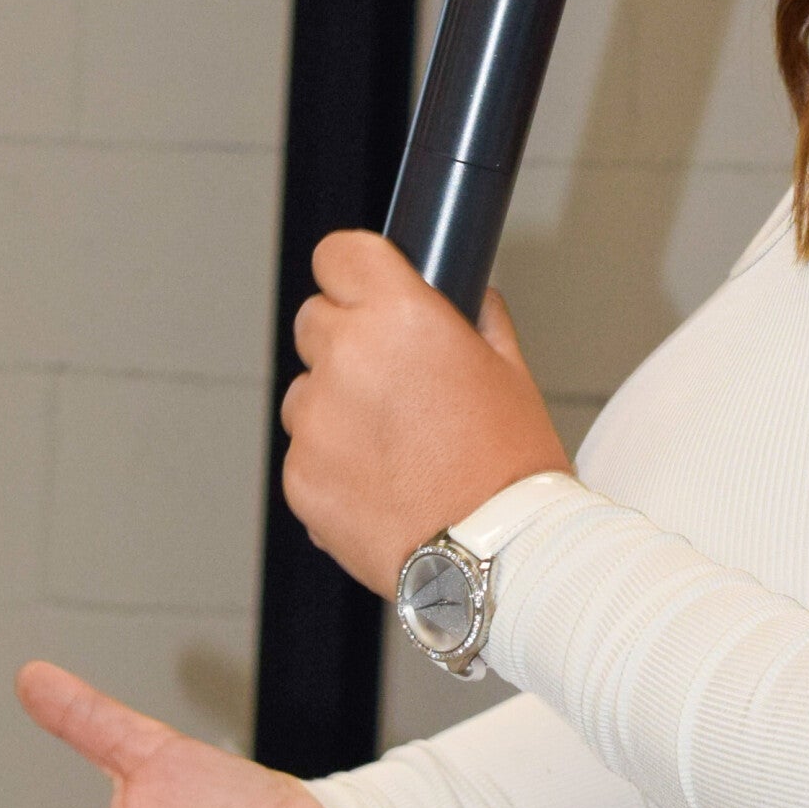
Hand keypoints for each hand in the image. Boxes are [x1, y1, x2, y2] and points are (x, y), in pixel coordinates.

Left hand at [281, 231, 570, 596]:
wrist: (494, 553)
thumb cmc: (509, 463)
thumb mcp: (509, 368)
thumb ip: (475, 317)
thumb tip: (460, 298)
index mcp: (399, 315)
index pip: (338, 254)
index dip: (353, 270)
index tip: (363, 286)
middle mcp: (346, 358)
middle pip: (315, 320)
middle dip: (347, 339)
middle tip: (394, 378)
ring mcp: (315, 422)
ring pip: (307, 392)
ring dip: (337, 405)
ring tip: (395, 445)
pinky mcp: (299, 478)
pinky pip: (306, 451)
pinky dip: (333, 462)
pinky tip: (383, 483)